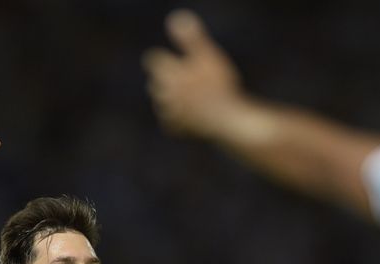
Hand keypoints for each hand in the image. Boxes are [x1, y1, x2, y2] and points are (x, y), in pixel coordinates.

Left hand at [142, 9, 244, 138]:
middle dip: (165, 79)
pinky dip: (176, 119)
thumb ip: (190, 38)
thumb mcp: (207, 56)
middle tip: (182, 78)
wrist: (226, 120)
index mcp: (168, 74)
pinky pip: (169, 122)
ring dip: (169, 100)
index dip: (163, 59)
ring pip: (160, 103)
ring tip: (186, 98)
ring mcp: (168, 113)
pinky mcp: (175, 130)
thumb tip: (175, 17)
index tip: (174, 59)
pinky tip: (188, 116)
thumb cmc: (219, 86)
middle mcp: (163, 94)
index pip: (153, 60)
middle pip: (154, 83)